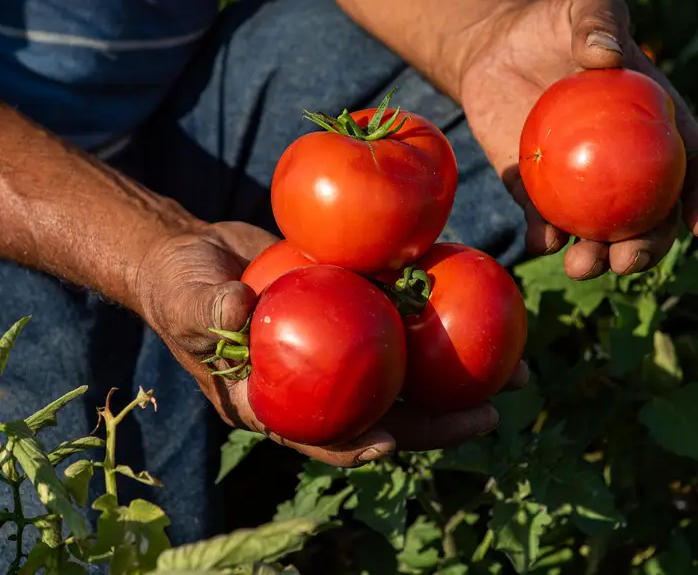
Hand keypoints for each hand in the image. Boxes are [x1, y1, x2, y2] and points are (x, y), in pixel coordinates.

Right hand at [134, 220, 526, 466]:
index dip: (356, 445)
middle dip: (439, 421)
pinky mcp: (356, 313)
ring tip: (518, 370)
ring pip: (406, 372)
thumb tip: (238, 307)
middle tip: (492, 414)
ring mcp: (341, 350)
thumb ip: (209, 308)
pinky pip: (401, 318)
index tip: (393, 442)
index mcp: (277, 402)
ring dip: (460, 376)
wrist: (194, 252)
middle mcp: (318, 384)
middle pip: (384, 413)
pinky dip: (438, 315)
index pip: (320, 437)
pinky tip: (482, 300)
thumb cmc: (179, 286)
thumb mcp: (186, 297)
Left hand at [458, 0, 697, 279]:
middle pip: (652, 215)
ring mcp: (582, 180)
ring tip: (582, 266)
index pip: (693, 164)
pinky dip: (545, 238)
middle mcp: (625, 162)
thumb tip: (607, 55)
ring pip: (601, 230)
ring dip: (598, 257)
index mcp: (655, 123)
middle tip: (628, 261)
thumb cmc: (551, 23)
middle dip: (649, 246)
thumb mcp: (583, 7)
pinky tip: (541, 243)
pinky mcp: (536, 188)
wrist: (493, 46)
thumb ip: (599, 21)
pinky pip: (544, 221)